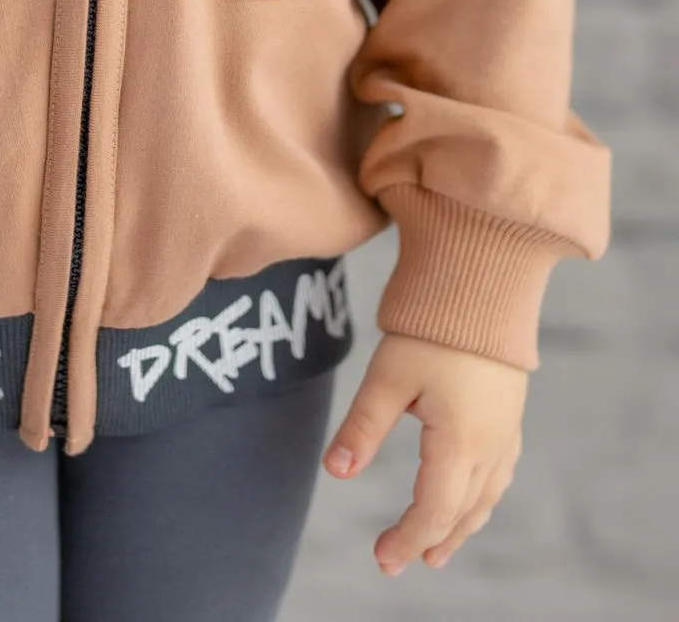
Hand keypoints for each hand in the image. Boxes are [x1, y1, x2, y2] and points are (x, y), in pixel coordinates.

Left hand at [321, 331, 526, 575]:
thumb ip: (363, 427)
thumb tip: (336, 473)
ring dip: (460, 526)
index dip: (406, 539)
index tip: (381, 558)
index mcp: (460, 444)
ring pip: (485, 497)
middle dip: (430, 540)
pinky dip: (480, 499)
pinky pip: (499, 474)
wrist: (484, 283)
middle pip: (462, 511)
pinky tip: (470, 498)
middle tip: (399, 562)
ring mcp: (506, 431)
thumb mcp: (387, 377)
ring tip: (437, 549)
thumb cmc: (432, 327)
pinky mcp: (510, 413)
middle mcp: (491, 446)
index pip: (432, 511)